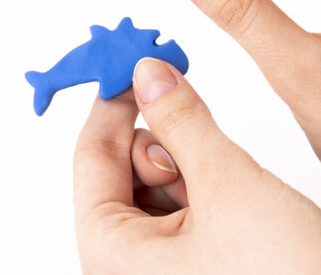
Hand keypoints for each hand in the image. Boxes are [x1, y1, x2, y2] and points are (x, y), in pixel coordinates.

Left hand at [74, 59, 320, 273]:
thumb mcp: (228, 186)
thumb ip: (182, 121)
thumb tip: (149, 73)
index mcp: (111, 255)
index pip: (90, 155)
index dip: (112, 104)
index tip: (132, 67)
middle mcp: (124, 266)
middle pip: (121, 168)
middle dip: (161, 144)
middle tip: (197, 139)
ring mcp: (155, 268)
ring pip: (153, 183)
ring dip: (187, 168)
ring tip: (228, 189)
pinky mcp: (185, 266)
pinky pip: (177, 206)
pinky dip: (200, 188)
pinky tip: (231, 200)